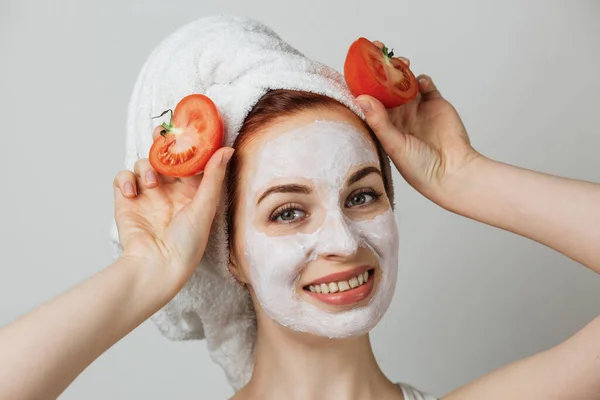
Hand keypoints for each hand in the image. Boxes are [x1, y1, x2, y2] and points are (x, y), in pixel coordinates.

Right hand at [112, 126, 233, 292]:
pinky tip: (132, 192)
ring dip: (147, 167)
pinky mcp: (127, 202)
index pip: (191, 160)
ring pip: (144, 164)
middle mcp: (170, 191)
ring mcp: (148, 195)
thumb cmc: (187, 244)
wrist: (156, 267)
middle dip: (162, 143)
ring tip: (152, 184)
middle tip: (162, 133)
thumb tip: (227, 149)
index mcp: (193, 191)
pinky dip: (125, 179)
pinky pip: (123, 178)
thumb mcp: (204, 207)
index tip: (188, 127)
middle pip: (165, 157)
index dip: (189, 143)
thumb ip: (213, 176)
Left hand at [355, 47, 480, 205]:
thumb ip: (379, 121)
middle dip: (381, 68)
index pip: (368, 99)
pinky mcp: (435, 103)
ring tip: (400, 62)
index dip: (362, 82)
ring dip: (401, 70)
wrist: (452, 170)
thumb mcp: (394, 145)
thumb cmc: (418, 167)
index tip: (358, 65)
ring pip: (404, 82)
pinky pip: (426, 85)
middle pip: (385, 86)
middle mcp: (397, 116)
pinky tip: (419, 81)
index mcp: (383, 126)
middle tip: (378, 50)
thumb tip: (361, 98)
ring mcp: (416, 108)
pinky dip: (421, 79)